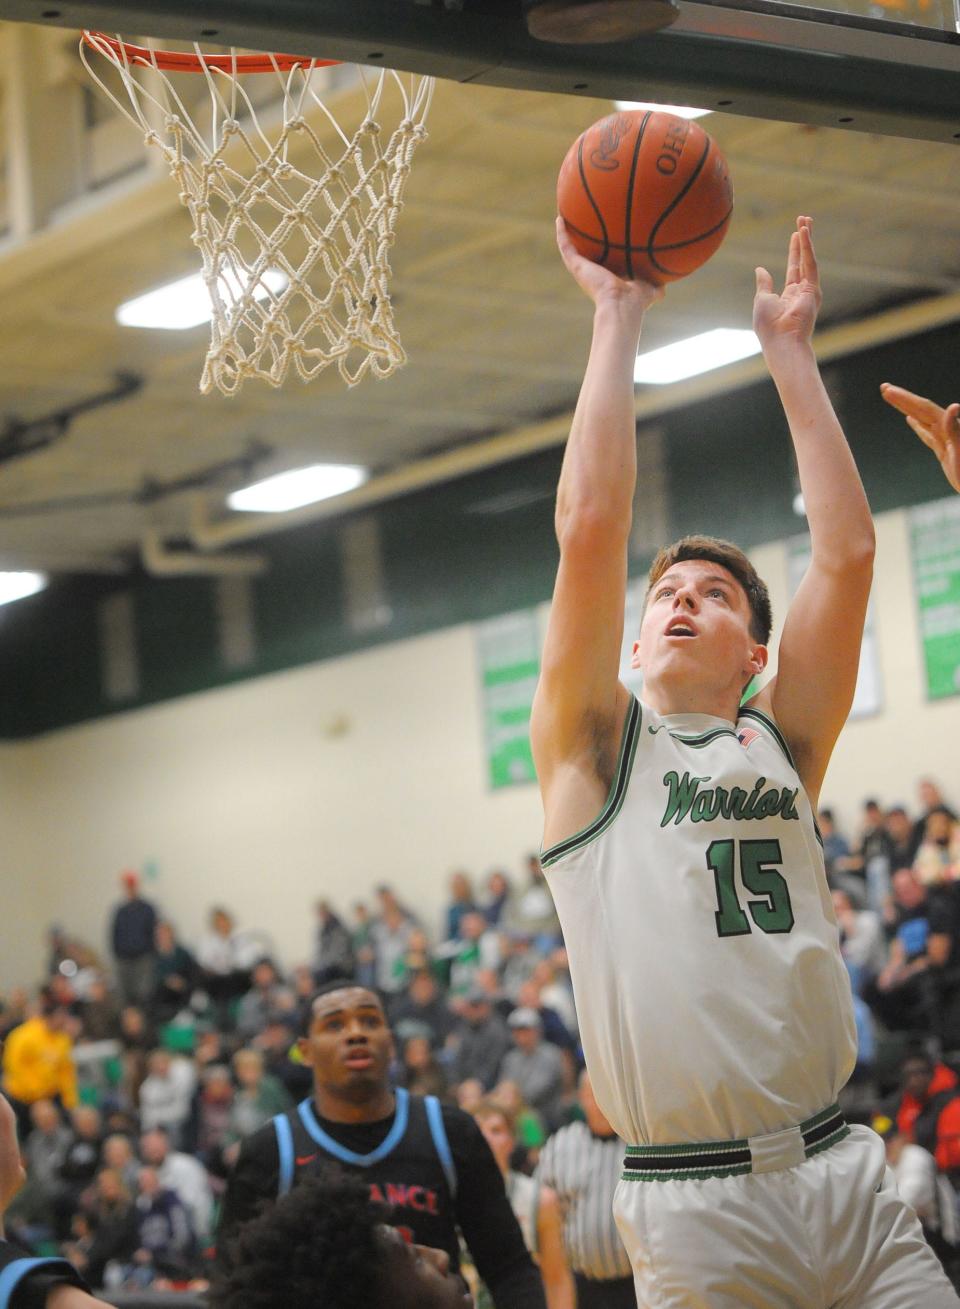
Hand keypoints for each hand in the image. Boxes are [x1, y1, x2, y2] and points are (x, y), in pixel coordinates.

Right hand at [555, 216, 663, 315]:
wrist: (622, 305)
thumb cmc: (637, 300)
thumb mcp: (652, 287)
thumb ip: (658, 283)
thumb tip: (666, 286)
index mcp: (608, 279)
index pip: (604, 262)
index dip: (603, 251)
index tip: (604, 237)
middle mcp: (593, 274)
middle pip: (586, 254)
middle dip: (583, 241)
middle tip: (581, 223)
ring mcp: (583, 270)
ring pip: (571, 248)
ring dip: (566, 233)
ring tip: (563, 216)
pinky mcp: (577, 266)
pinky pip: (566, 246)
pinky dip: (561, 232)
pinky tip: (560, 218)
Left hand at [753, 216, 821, 352]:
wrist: (781, 341)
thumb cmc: (768, 326)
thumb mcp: (762, 299)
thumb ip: (764, 284)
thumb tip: (760, 269)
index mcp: (790, 295)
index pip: (794, 267)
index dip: (795, 250)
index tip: (795, 233)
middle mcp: (802, 291)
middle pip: (804, 259)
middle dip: (804, 239)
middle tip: (804, 219)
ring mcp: (810, 290)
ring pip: (808, 258)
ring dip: (807, 239)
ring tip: (805, 219)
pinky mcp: (813, 290)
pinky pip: (810, 264)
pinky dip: (807, 248)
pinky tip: (804, 233)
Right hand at [880, 384, 959, 493]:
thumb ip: (956, 429)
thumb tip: (953, 406)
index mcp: (950, 428)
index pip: (923, 408)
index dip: (905, 399)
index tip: (887, 390)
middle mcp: (948, 430)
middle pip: (921, 410)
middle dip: (903, 399)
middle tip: (884, 387)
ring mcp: (946, 439)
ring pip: (922, 419)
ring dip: (907, 408)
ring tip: (893, 398)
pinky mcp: (945, 450)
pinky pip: (927, 433)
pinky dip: (918, 426)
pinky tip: (911, 421)